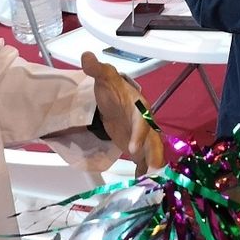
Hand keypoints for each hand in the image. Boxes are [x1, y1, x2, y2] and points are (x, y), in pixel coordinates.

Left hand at [81, 52, 163, 173]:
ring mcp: (142, 135)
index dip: (138, 133)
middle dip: (153, 154)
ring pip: (152, 150)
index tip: (132, 148)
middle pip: (153, 138)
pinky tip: (141, 183)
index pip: (141, 120)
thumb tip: (86, 57)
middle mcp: (145, 122)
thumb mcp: (105, 78)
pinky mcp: (138, 146)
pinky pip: (144, 159)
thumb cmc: (112, 89)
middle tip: (151, 170)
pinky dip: (144, 170)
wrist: (116, 100)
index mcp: (139, 106)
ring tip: (149, 180)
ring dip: (152, 164)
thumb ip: (97, 69)